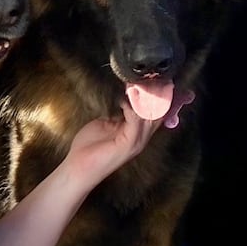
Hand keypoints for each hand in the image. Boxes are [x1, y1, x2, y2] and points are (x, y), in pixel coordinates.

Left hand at [66, 90, 194, 190]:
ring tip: (139, 83)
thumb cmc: (89, 147)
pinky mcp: (127, 144)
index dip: (164, 98)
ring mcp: (136, 142)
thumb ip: (118, 113)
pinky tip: (125, 100)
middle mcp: (141, 137)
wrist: (79, 168)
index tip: (167, 81)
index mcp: (137, 132)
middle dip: (161, 94)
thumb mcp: (106, 124)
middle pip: (160, 113)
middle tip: (160, 77)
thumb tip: (124, 98)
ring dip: (145, 98)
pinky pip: (135, 122)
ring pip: (151, 116)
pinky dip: (132, 108)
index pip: (158, 113)